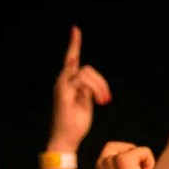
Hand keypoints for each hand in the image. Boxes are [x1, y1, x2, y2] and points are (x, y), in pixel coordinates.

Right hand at [48, 27, 111, 154]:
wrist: (66, 139)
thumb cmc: (76, 124)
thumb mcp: (86, 103)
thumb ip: (88, 90)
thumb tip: (94, 84)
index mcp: (69, 83)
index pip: (72, 59)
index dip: (74, 44)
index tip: (75, 29)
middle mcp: (63, 81)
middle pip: (86, 68)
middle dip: (100, 82)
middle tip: (106, 99)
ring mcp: (62, 86)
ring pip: (86, 73)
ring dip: (99, 87)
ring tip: (103, 101)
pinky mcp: (64, 92)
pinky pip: (82, 81)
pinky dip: (94, 90)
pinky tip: (98, 101)